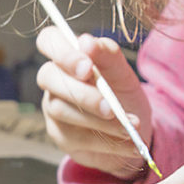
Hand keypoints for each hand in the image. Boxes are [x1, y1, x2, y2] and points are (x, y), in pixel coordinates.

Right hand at [36, 27, 151, 179]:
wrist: (134, 130)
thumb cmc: (123, 93)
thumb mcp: (123, 72)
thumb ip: (107, 54)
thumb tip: (86, 41)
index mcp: (68, 57)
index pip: (49, 40)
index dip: (62, 52)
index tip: (87, 67)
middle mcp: (54, 80)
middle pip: (48, 77)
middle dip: (82, 93)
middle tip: (110, 107)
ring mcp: (53, 108)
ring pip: (61, 110)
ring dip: (98, 121)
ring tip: (129, 127)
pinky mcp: (61, 136)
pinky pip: (77, 138)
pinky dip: (107, 142)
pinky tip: (128, 142)